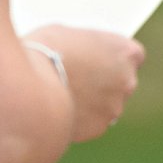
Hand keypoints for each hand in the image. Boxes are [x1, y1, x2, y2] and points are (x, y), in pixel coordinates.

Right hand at [24, 25, 144, 141]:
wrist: (29, 86)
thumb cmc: (46, 51)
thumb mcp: (68, 35)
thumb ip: (86, 47)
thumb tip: (82, 53)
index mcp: (126, 52)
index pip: (132, 56)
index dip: (113, 58)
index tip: (99, 60)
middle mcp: (128, 80)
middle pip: (121, 82)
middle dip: (103, 82)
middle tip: (78, 80)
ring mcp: (115, 106)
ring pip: (107, 105)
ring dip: (92, 103)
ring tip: (64, 97)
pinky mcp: (98, 128)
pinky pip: (91, 124)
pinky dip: (78, 119)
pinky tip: (59, 111)